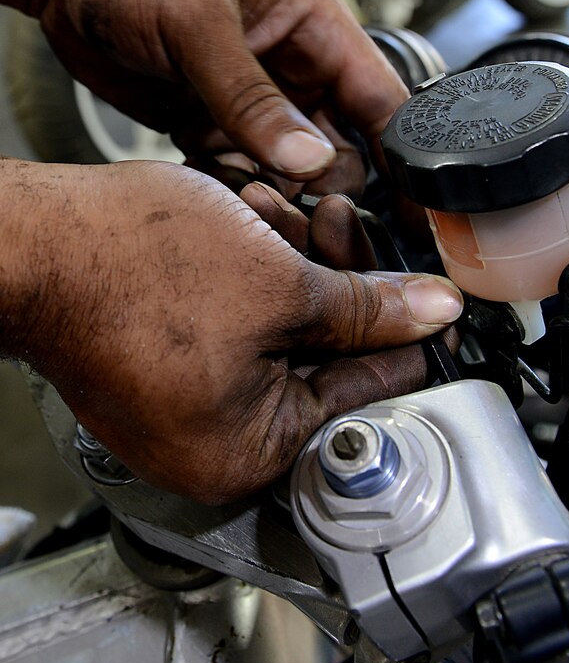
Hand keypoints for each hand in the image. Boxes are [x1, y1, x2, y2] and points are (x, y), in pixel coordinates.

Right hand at [2, 160, 461, 503]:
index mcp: (249, 451)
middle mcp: (214, 445)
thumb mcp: (283, 285)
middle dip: (340, 281)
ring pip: (278, 331)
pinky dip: (254, 276)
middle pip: (319, 357)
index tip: (431, 308)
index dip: (405, 339)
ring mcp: (186, 407)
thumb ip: (370, 310)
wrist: (30, 237)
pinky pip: (235, 326)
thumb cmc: (130, 267)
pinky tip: (257, 224)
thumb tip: (433, 314)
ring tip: (292, 211)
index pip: (363, 392)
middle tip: (350, 227)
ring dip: (294, 265)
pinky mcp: (165, 367)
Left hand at [4, 0, 406, 185]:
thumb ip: (252, 96)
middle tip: (290, 191)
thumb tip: (309, 160)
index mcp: (316, 28)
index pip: (383, 102)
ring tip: (241, 181)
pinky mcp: (220, 128)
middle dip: (325, 182)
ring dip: (276, 189)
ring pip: (295, 171)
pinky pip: (247, 175)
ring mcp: (259, 104)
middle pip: (345, 151)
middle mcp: (296, 71)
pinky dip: (235, 187)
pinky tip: (211, 173)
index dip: (402, 159)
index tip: (412, 208)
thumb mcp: (198, 20)